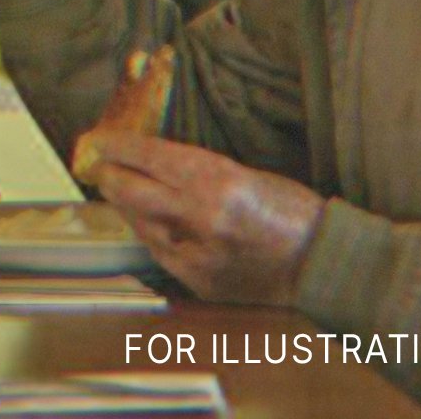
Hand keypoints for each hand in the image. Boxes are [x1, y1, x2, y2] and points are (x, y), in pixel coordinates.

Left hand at [84, 132, 325, 306]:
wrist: (322, 262)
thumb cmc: (293, 210)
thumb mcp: (247, 174)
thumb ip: (199, 172)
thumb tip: (154, 164)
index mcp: (216, 180)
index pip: (149, 157)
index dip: (117, 147)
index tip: (97, 140)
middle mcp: (200, 216)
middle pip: (132, 191)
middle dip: (110, 177)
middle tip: (100, 168)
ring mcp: (197, 252)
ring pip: (141, 224)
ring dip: (127, 207)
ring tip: (120, 193)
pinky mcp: (199, 280)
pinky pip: (160, 253)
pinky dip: (150, 235)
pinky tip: (146, 224)